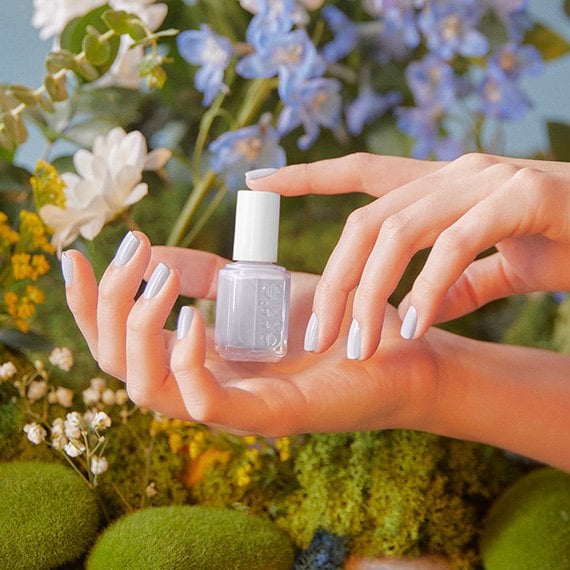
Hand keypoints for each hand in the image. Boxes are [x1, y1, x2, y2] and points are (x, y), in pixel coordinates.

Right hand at [62, 232, 440, 434]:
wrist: (400, 345)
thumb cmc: (334, 316)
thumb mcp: (257, 283)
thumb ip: (204, 272)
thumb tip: (151, 250)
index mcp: (200, 358)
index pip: (120, 341)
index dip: (89, 302)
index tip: (75, 254)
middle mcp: (206, 386)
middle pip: (118, 364)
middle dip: (104, 309)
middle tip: (123, 257)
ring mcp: (233, 406)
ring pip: (145, 388)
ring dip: (136, 330)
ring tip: (155, 282)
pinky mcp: (269, 416)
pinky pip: (201, 405)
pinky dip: (184, 362)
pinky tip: (191, 319)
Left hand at [247, 153, 569, 358]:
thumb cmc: (561, 240)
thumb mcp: (496, 264)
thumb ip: (454, 282)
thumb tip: (414, 310)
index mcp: (441, 184)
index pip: (360, 172)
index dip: (307, 176)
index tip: (257, 183)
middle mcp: (454, 173)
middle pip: (366, 219)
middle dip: (336, 278)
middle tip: (318, 336)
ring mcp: (484, 181)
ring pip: (399, 230)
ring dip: (371, 291)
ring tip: (358, 345)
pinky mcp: (519, 197)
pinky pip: (455, 244)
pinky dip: (428, 288)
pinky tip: (412, 327)